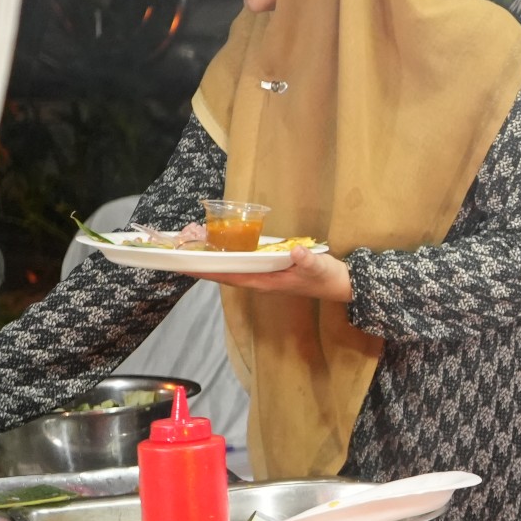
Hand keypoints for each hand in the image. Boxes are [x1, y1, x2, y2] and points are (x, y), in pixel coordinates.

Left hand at [191, 245, 354, 303]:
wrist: (339, 284)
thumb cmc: (326, 277)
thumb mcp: (319, 267)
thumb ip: (307, 260)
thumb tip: (296, 251)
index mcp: (266, 282)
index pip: (230, 277)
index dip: (207, 270)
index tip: (185, 264)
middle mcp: (258, 279)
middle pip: (223, 271)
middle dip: (202, 259)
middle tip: (182, 241)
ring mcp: (262, 273)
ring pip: (229, 265)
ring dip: (211, 253)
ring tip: (193, 236)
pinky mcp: (267, 266)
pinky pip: (240, 259)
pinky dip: (226, 250)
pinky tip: (218, 239)